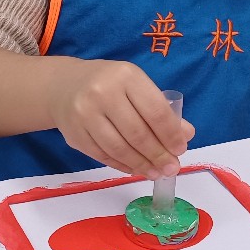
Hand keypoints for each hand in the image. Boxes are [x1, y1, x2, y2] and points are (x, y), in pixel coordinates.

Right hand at [47, 59, 194, 179]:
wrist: (63, 86)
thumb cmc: (110, 85)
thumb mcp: (137, 86)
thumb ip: (161, 109)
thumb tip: (186, 135)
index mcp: (126, 76)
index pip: (155, 111)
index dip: (170, 134)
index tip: (180, 149)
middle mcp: (103, 93)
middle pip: (137, 133)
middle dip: (158, 155)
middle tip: (172, 168)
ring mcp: (85, 114)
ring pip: (119, 148)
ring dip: (141, 165)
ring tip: (156, 173)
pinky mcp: (74, 134)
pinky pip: (103, 156)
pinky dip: (122, 165)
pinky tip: (136, 169)